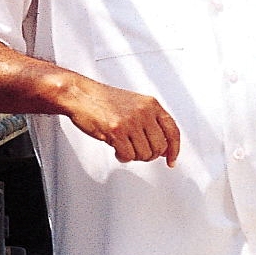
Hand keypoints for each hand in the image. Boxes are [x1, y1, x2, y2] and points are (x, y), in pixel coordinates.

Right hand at [59, 75, 181, 164]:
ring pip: (144, 154)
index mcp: (151, 104)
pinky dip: (122, 157)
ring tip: (124, 147)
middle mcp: (144, 112)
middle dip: (149, 155)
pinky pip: (128, 155)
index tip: (171, 160)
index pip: (172, 131)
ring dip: (133, 155)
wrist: (81, 94)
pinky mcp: (116, 130)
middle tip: (138, 153)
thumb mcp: (134, 105)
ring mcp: (131, 121)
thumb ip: (150, 122)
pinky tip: (116, 149)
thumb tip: (163, 147)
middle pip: (159, 147)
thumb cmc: (104, 100)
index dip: (174, 149)